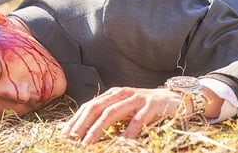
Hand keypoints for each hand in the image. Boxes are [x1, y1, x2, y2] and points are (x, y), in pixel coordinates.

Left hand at [61, 86, 192, 143]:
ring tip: (89, 143)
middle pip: (97, 108)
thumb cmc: (144, 108)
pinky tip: (122, 142)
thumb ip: (107, 118)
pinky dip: (129, 130)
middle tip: (72, 141)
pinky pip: (138, 119)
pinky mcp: (152, 105)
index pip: (89, 106)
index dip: (76, 120)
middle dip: (82, 125)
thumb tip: (83, 132)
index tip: (64, 136)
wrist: (173, 99)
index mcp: (113, 95)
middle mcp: (122, 94)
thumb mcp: (124, 111)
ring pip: (113, 112)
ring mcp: (137, 98)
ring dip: (98, 129)